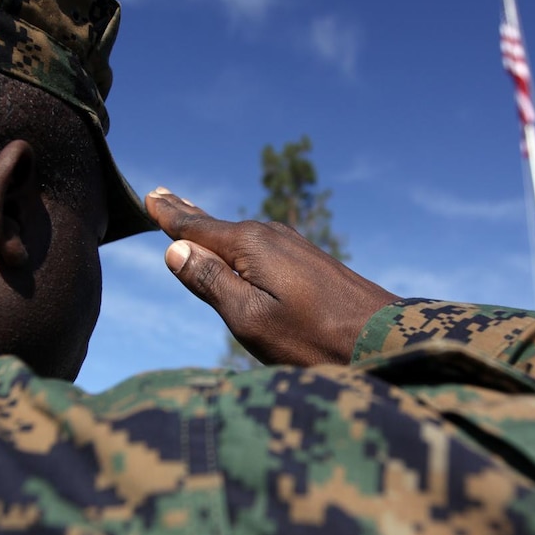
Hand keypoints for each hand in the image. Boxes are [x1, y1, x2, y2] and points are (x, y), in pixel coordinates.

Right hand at [145, 188, 398, 365]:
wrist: (384, 340)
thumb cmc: (313, 338)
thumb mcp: (251, 318)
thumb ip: (212, 283)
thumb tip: (174, 249)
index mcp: (250, 245)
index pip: (195, 228)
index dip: (169, 216)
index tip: (149, 196)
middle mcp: (270, 235)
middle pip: (216, 225)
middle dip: (187, 213)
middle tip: (162, 194)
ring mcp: (294, 246)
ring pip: (239, 234)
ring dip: (212, 226)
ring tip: (190, 215)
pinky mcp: (310, 261)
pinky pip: (261, 244)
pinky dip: (239, 240)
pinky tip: (239, 244)